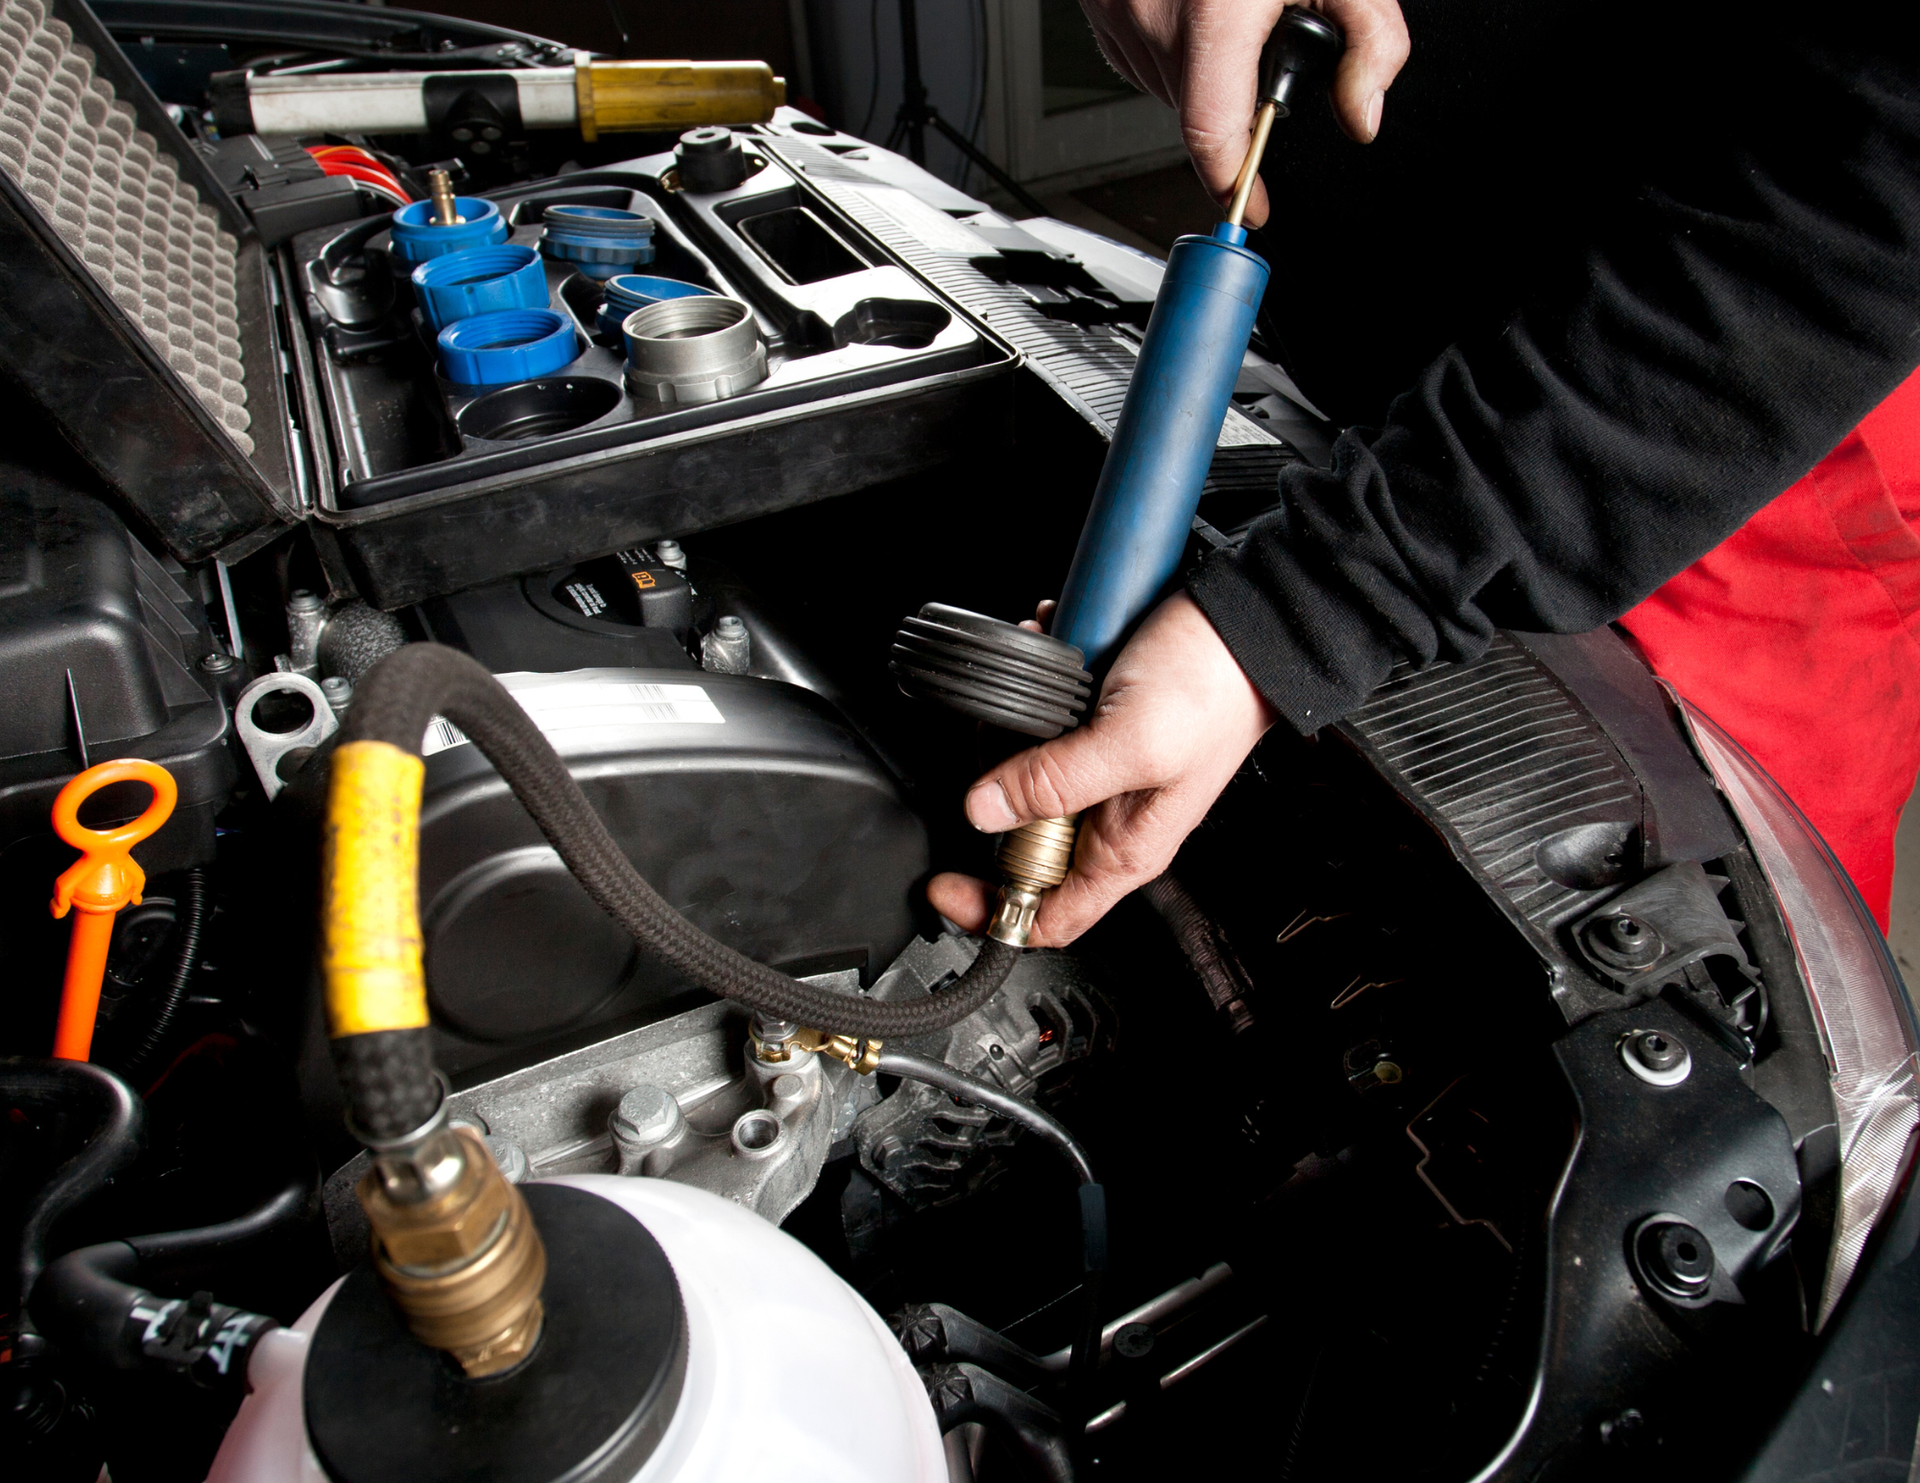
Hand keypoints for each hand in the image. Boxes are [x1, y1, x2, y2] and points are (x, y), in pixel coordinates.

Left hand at [926, 594, 1275, 946]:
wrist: (1243, 617)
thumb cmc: (1215, 688)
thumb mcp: (1132, 743)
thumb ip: (1056, 782)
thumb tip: (984, 811)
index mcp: (1124, 848)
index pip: (1046, 916)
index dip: (989, 911)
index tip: (942, 885)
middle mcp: (1108, 818)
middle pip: (1016, 840)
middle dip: (992, 791)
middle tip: (997, 748)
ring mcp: (1098, 771)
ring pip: (1018, 776)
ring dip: (1009, 729)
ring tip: (1034, 692)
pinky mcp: (1092, 727)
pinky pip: (1037, 724)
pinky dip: (1031, 692)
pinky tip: (1048, 658)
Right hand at [1077, 0, 1410, 225]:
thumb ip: (1372, 43)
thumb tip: (1363, 114)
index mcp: (1212, 17)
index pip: (1213, 135)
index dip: (1235, 183)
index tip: (1251, 208)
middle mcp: (1153, 21)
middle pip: (1199, 111)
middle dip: (1239, 95)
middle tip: (1270, 35)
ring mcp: (1116, 16)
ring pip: (1169, 86)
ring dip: (1205, 70)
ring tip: (1228, 8)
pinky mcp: (1097, 10)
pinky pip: (1139, 54)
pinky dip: (1172, 45)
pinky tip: (1194, 2)